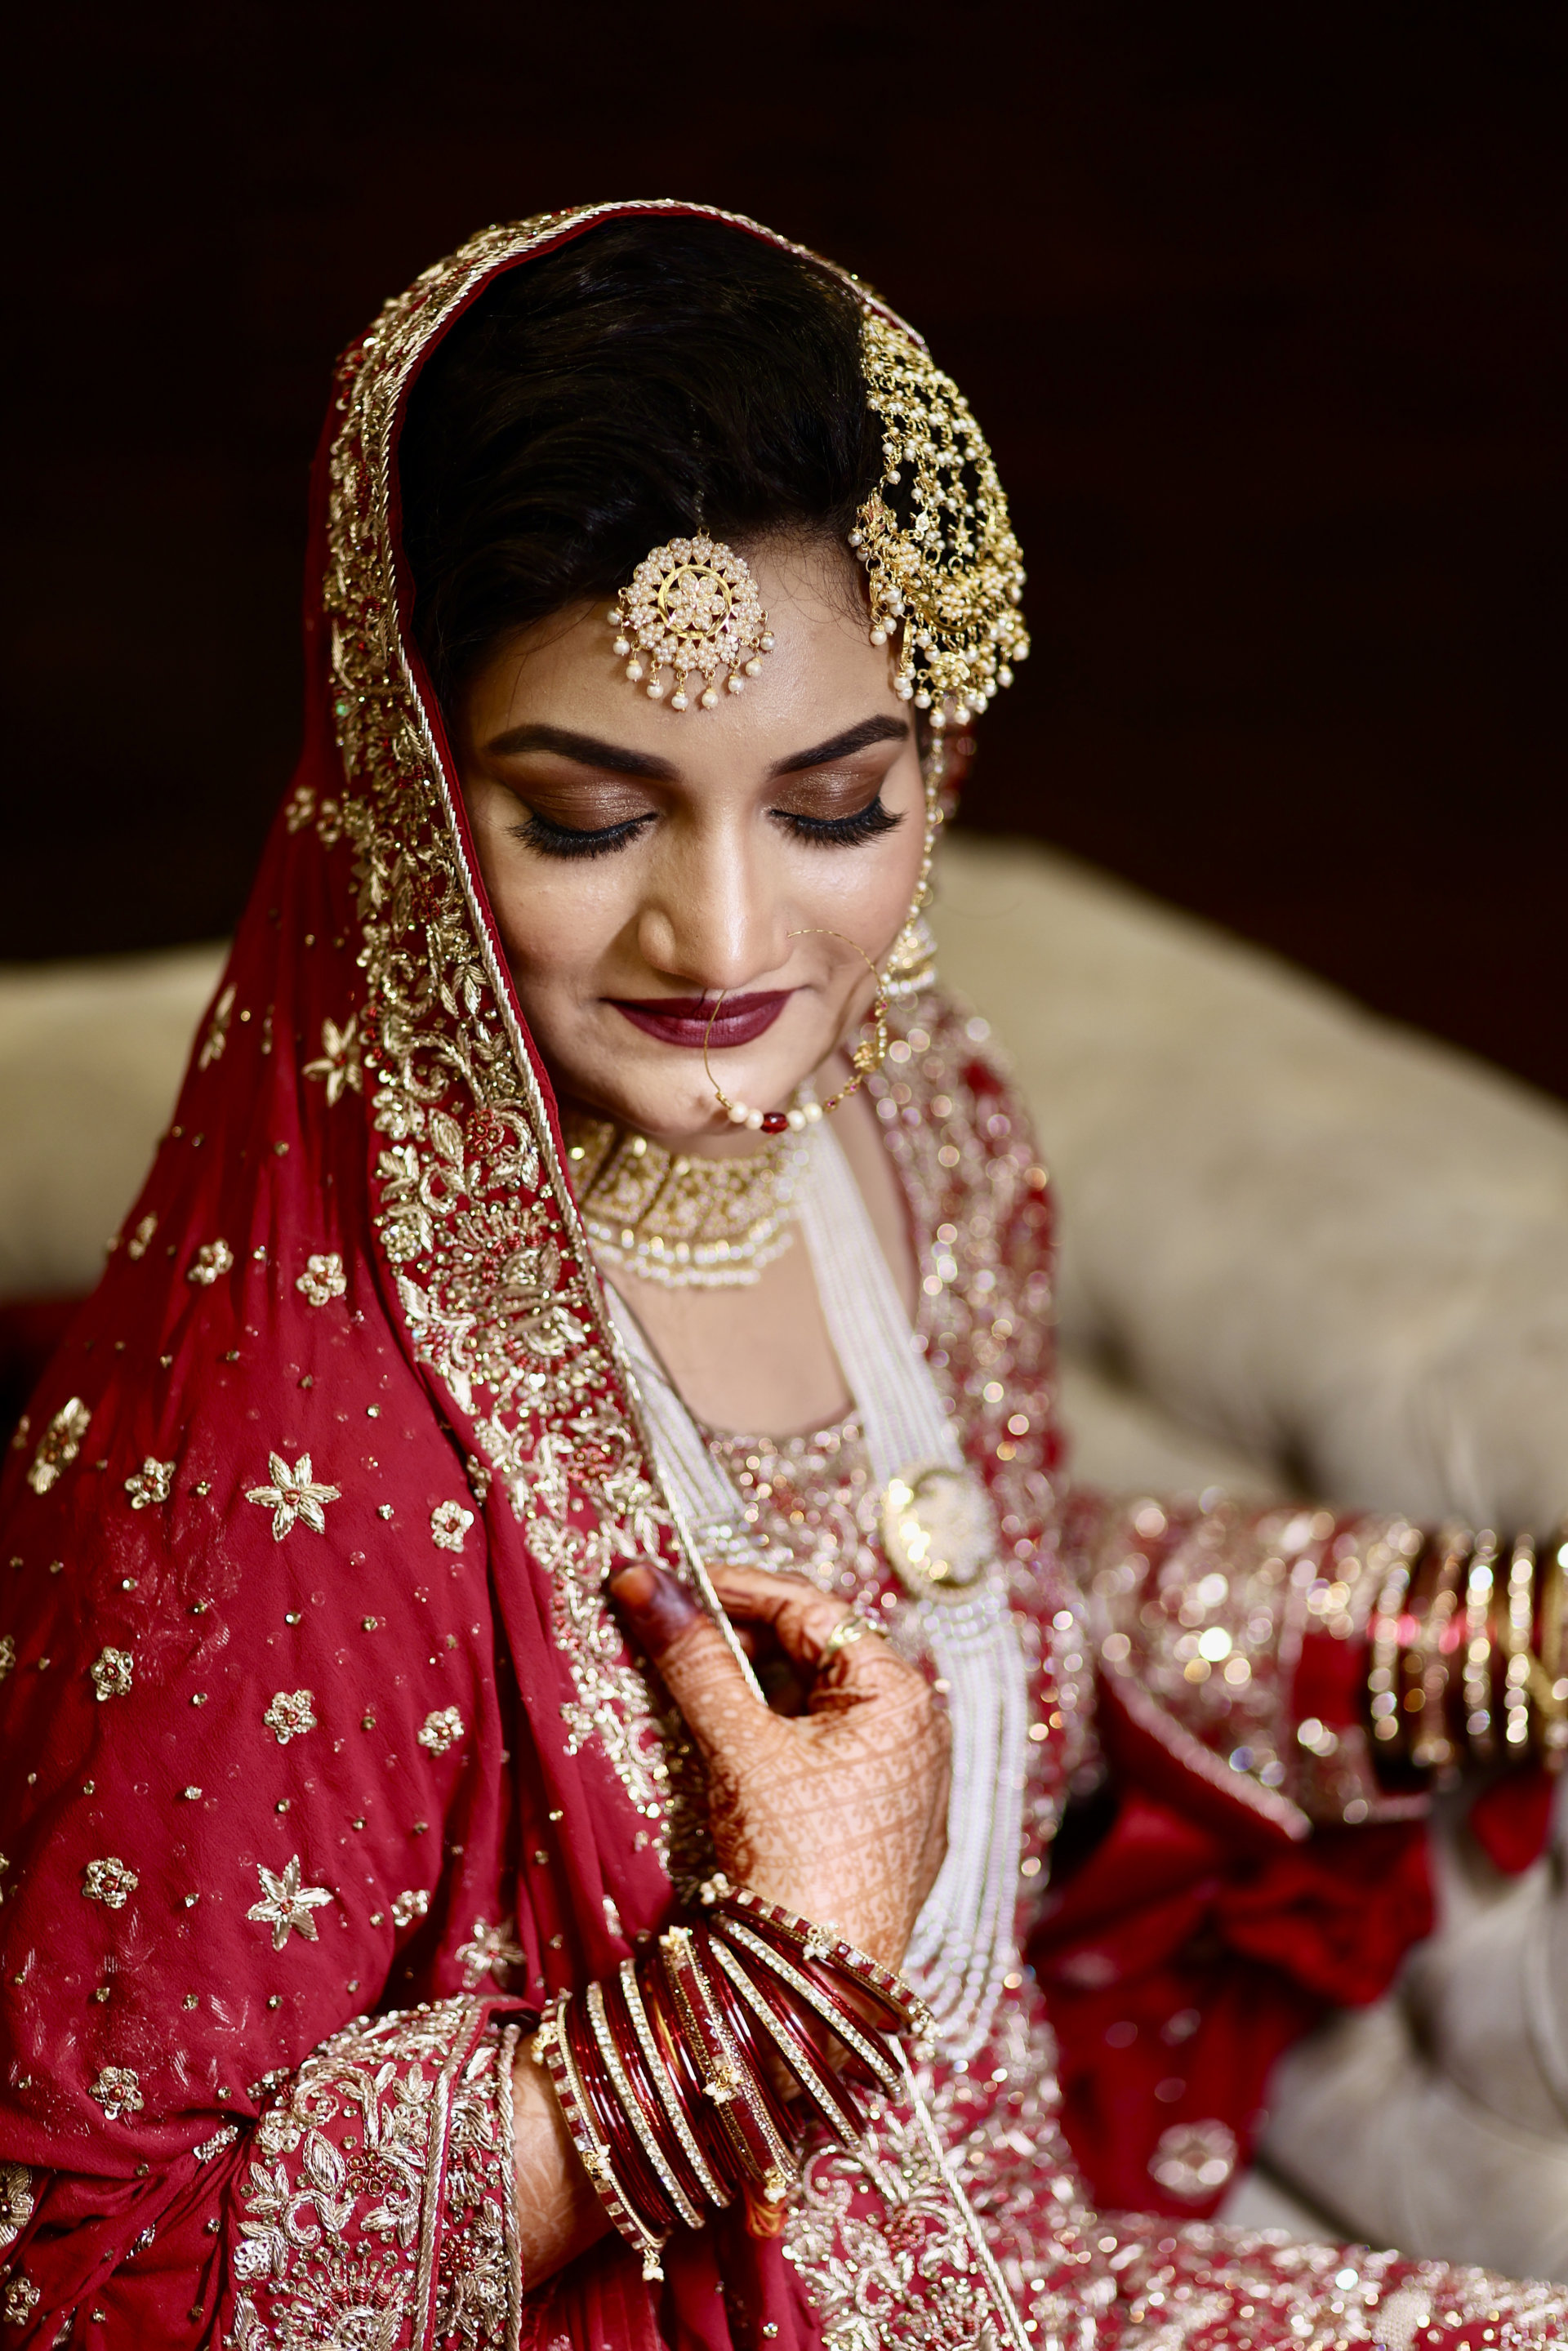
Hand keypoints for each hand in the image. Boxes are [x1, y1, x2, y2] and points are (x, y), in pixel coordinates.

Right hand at [611, 1561, 949, 1969]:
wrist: (818, 1990)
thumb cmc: (798, 1864)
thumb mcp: (740, 1746)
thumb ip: (693, 1657)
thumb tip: (642, 1580)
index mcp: (899, 1692)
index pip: (809, 1608)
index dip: (732, 1589)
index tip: (667, 1582)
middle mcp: (914, 1726)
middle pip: (812, 1652)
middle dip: (736, 1643)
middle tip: (665, 1636)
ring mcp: (901, 1777)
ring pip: (811, 1703)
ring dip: (747, 1691)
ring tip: (683, 1689)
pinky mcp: (878, 1820)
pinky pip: (821, 1750)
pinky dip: (769, 1736)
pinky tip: (720, 1745)